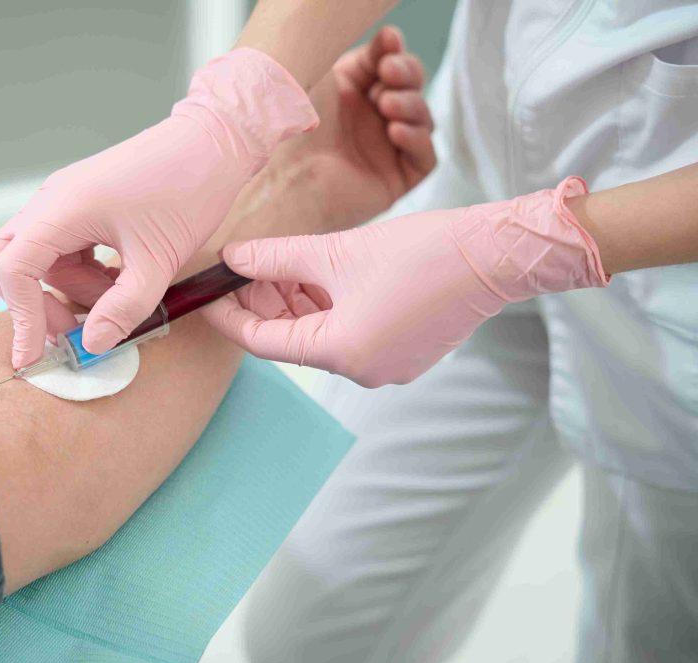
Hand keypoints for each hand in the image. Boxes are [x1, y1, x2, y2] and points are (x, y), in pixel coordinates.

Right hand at [0, 49, 317, 367]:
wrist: (212, 144)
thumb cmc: (188, 190)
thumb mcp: (158, 261)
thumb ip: (124, 307)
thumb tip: (92, 343)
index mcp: (63, 208)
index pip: (12, 269)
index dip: (19, 317)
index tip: (32, 356)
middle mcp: (52, 199)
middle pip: (6, 261)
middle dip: (33, 303)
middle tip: (72, 330)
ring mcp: (64, 198)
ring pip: (41, 259)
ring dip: (71, 289)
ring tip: (119, 297)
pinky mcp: (80, 202)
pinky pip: (62, 247)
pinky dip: (82, 272)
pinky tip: (118, 279)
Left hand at [202, 178, 608, 386]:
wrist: (495, 254)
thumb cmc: (422, 252)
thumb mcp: (336, 253)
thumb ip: (277, 258)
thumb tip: (234, 258)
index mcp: (341, 353)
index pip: (263, 341)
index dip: (229, 316)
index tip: (207, 294)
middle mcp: (361, 370)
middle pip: (291, 339)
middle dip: (262, 303)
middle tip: (241, 268)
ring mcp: (385, 366)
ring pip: (320, 334)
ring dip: (294, 302)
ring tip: (274, 265)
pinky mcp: (402, 351)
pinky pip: (348, 333)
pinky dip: (325, 307)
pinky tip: (312, 276)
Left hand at [223, 26, 434, 243]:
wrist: (284, 180)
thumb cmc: (291, 129)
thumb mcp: (322, 76)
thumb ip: (358, 54)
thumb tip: (392, 35)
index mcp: (348, 96)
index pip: (388, 66)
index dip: (394, 53)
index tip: (388, 43)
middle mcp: (367, 124)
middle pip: (411, 89)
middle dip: (407, 74)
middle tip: (388, 72)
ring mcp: (383, 153)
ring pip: (423, 119)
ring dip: (412, 105)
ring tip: (386, 104)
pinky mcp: (394, 182)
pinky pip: (425, 158)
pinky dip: (418, 139)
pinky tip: (396, 131)